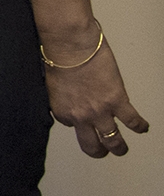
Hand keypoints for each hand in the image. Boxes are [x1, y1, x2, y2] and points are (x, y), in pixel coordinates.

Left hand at [47, 36, 148, 157]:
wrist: (71, 44)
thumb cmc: (59, 55)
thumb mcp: (52, 82)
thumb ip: (61, 95)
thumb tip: (67, 97)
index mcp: (62, 111)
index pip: (70, 125)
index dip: (76, 121)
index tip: (80, 117)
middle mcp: (81, 116)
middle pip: (91, 145)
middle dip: (98, 151)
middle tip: (102, 151)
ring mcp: (101, 111)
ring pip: (113, 141)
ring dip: (119, 148)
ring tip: (121, 149)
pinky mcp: (118, 101)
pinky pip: (133, 121)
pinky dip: (140, 126)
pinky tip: (142, 127)